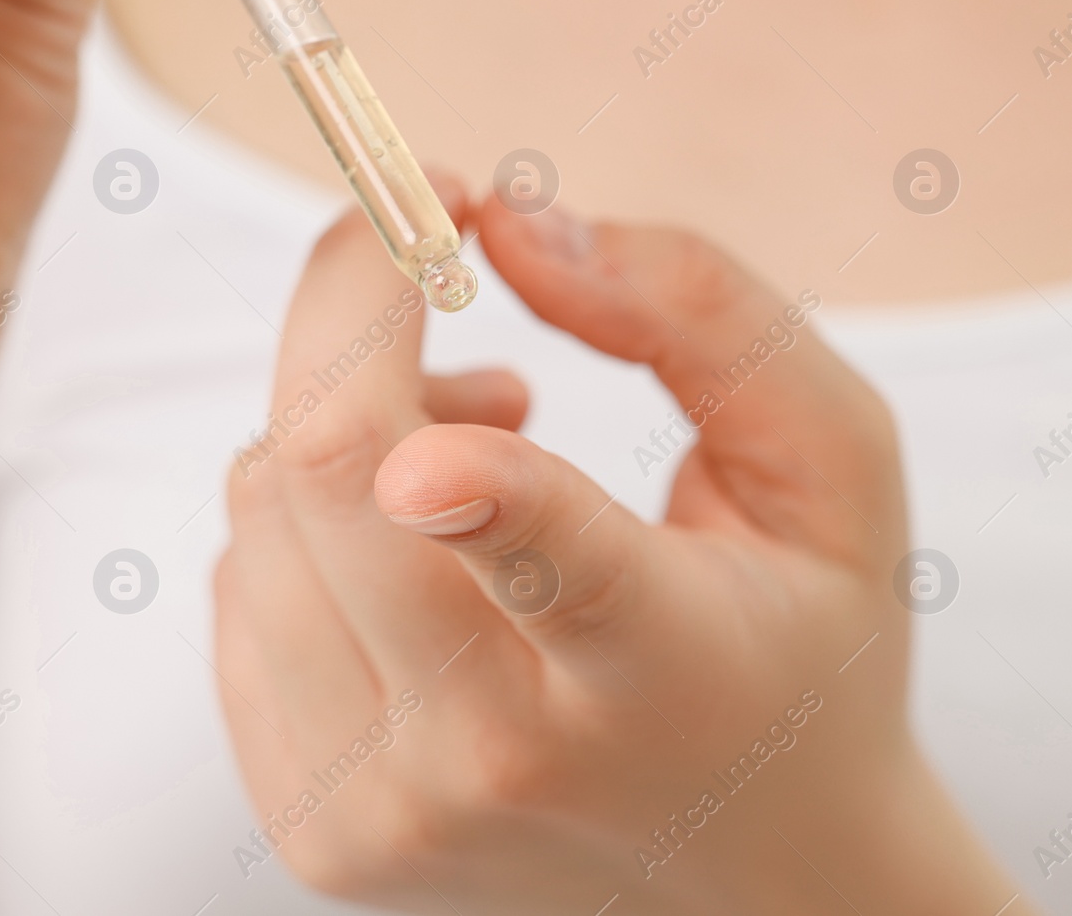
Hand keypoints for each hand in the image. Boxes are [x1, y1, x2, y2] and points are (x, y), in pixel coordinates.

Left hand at [214, 188, 1029, 913]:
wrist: (745, 879)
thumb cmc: (797, 651)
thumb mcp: (834, 469)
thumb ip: (701, 313)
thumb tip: (509, 222)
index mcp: (665, 670)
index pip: (557, 568)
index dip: (483, 484)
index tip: (441, 424)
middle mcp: (498, 763)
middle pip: (333, 486)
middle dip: (355, 319)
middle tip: (443, 287)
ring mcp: (381, 809)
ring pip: (260, 510)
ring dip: (345, 429)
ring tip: (462, 456)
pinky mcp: (309, 822)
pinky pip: (236, 581)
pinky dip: (308, 525)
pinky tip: (410, 555)